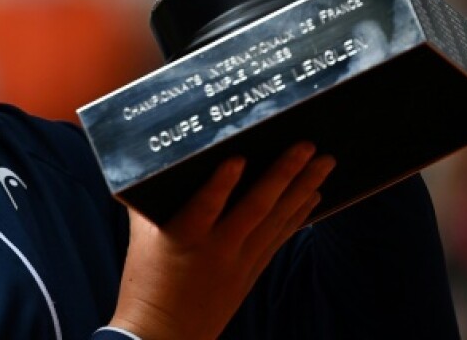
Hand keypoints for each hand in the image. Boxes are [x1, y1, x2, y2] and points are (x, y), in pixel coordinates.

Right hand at [109, 144, 335, 339]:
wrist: (164, 334)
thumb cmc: (146, 280)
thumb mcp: (143, 238)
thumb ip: (148, 202)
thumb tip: (152, 165)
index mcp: (184, 236)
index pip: (204, 205)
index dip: (220, 183)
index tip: (238, 158)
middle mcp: (217, 247)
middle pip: (256, 208)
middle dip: (284, 174)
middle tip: (307, 146)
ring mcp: (239, 262)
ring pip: (276, 221)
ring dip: (302, 189)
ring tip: (324, 164)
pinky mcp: (250, 272)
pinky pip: (278, 239)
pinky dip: (297, 216)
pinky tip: (313, 198)